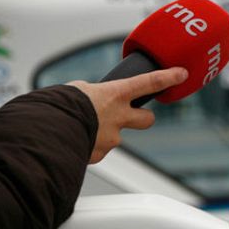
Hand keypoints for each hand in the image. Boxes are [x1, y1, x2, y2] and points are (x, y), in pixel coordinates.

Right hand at [67, 67, 187, 162]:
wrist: (46, 132)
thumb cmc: (58, 106)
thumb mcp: (79, 90)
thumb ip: (95, 95)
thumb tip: (92, 103)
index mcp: (115, 93)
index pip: (150, 82)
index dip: (168, 78)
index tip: (182, 74)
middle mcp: (119, 116)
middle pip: (147, 119)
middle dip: (142, 118)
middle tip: (131, 116)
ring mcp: (111, 137)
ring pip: (115, 137)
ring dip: (103, 134)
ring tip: (79, 129)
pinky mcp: (99, 154)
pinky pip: (96, 150)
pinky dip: (88, 146)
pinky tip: (73, 141)